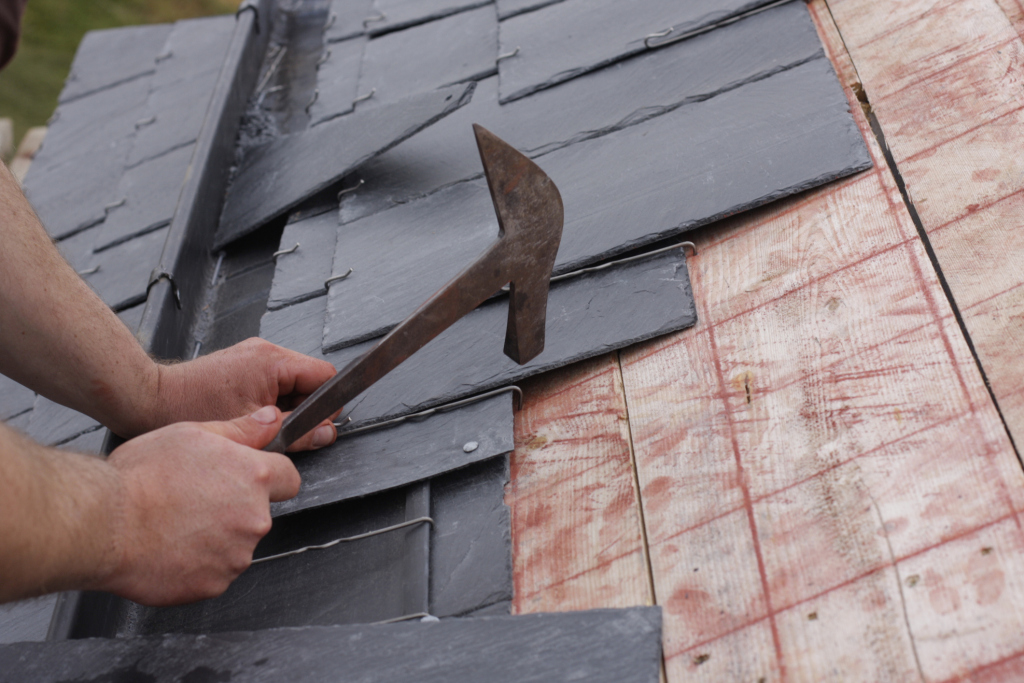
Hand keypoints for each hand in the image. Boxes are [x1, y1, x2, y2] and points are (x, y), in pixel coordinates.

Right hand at [96, 406, 299, 605]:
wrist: (102, 524)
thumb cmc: (141, 477)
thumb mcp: (192, 433)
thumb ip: (240, 430)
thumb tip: (270, 420)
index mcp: (254, 477)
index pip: (289, 478)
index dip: (269, 477)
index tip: (248, 479)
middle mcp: (254, 518)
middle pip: (259, 513)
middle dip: (235, 508)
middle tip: (194, 500)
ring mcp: (236, 555)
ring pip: (237, 544)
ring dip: (217, 537)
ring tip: (177, 524)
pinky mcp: (215, 584)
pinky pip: (215, 571)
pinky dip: (198, 563)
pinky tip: (171, 547)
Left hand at [136, 338, 337, 451]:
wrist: (149, 399)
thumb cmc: (191, 409)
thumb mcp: (252, 429)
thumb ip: (296, 432)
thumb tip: (326, 434)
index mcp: (274, 361)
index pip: (325, 377)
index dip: (327, 405)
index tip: (315, 428)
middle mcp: (266, 351)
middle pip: (310, 381)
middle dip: (304, 409)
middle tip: (284, 432)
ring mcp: (253, 356)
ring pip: (291, 384)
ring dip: (285, 407)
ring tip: (261, 425)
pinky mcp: (242, 364)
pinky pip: (272, 383)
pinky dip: (269, 403)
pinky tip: (250, 418)